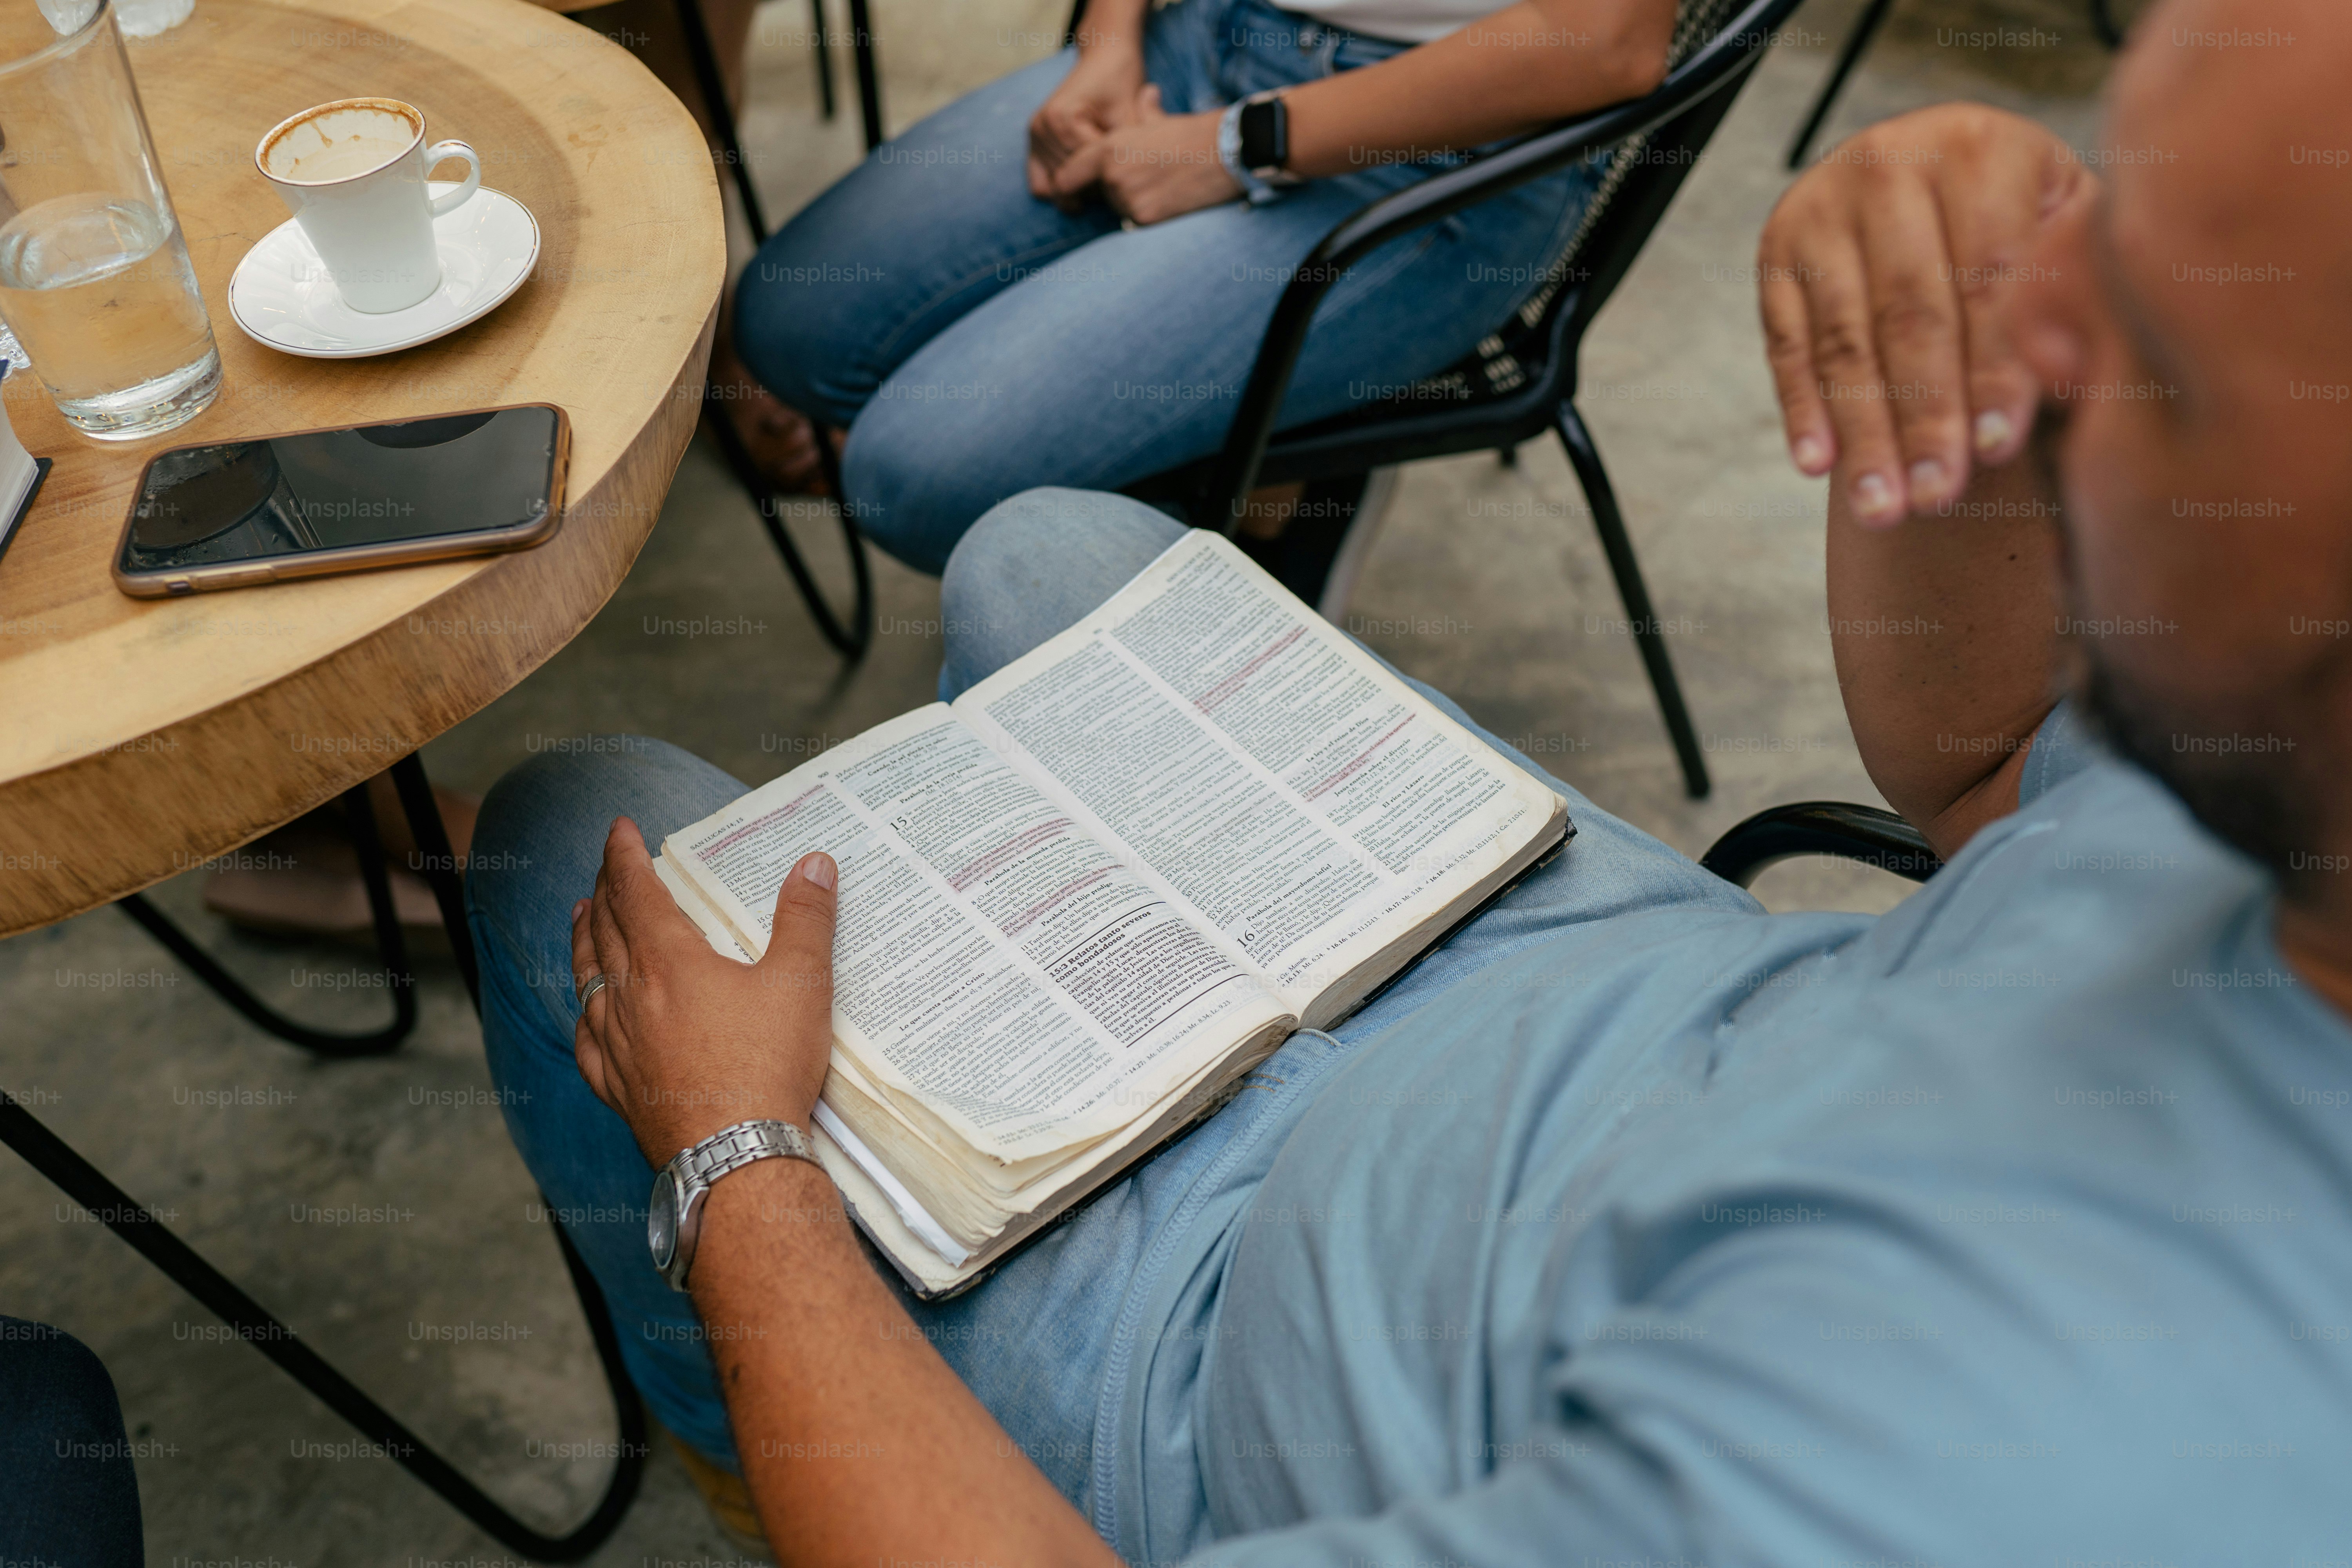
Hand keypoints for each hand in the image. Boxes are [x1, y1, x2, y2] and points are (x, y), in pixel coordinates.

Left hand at [570, 820, 836, 1167]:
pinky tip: (587, 1015)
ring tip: (581, 918)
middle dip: (604, 890)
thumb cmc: (767, 1067)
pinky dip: (584, 1016)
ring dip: (584, 941)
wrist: (736, 1157)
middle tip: (605, 868)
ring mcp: (618, 1045)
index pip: (635, 892)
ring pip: (587, 980)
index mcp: (670, 962)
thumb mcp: (800, 984)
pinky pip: (587, 1042)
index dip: (624, 855)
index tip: (618, 828)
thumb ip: (806, 920)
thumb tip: (815, 864)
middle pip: (606, 929)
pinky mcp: (619, 1088)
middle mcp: (632, 997)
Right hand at [1028, 44, 1147, 207]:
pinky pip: (1040, 184)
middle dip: (1097, 186)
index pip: (1087, 169)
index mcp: (1063, 118)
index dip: (1112, 177)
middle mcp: (1042, 126)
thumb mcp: (1131, 115)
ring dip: (1081, 189)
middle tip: (1120, 179)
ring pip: (1056, 187)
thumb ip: (1126, 151)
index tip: (1129, 173)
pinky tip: (1083, 183)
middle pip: (1070, 180)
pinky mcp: (1034, 142)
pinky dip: (1061, 189)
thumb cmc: (1121, 83)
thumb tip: (1126, 187)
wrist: (1105, 58)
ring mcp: (1035, 134)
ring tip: (1105, 177)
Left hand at [1051, 86, 1237, 225]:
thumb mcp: (1160, 119)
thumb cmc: (1193, 133)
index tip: (1080, 190)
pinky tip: (1170, 198)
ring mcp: (1128, 200)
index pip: (1066, 178)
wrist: (1224, 153)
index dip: (1071, 186)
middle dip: (1115, 189)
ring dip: (1133, 202)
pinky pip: (1137, 222)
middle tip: (1146, 177)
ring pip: (1119, 209)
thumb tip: (1147, 93)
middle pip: (1099, 195)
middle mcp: (1112, 176)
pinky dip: (1149, 214)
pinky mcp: (1146, 219)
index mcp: (1108, 149)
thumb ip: (1142, 112)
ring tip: (1162, 185)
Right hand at [1756, 105, 2091, 524]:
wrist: (1940, 176)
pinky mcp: (1777, 250)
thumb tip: (2088, 387)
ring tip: (1882, 510)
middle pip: (1910, 314)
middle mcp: (1893, 162)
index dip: (1993, 370)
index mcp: (1984, 149)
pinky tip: (1818, 467)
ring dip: (1863, 433)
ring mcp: (1822, 205)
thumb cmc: (2027, 225)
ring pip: (1844, 340)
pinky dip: (1802, 410)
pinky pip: (1787, 345)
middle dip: (1924, 417)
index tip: (1997, 452)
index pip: (1988, 279)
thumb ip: (2078, 298)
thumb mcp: (2067, 233)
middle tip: (1936, 499)